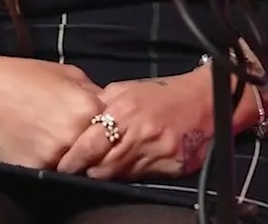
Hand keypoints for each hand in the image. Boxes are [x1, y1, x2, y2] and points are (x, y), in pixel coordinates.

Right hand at [0, 55, 104, 168]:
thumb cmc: (24, 76)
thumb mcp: (68, 73)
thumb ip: (92, 92)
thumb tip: (109, 107)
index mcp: (87, 107)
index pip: (113, 126)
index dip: (105, 125)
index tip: (97, 124)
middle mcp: (75, 134)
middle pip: (97, 149)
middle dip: (90, 143)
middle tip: (73, 132)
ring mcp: (56, 155)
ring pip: (76, 164)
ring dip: (71, 155)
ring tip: (53, 136)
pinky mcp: (37, 169)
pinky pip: (54, 172)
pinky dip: (50, 162)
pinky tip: (38, 144)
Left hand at [57, 70, 214, 179]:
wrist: (204, 101)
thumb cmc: (163, 92)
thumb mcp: (128, 88)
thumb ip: (104, 105)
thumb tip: (80, 121)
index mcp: (125, 111)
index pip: (90, 143)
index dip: (74, 158)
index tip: (63, 164)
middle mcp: (140, 133)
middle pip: (103, 165)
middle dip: (87, 169)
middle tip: (77, 169)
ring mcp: (157, 152)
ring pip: (121, 175)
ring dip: (107, 173)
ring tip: (98, 168)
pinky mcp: (171, 167)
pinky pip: (141, 178)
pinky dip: (129, 175)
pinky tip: (126, 165)